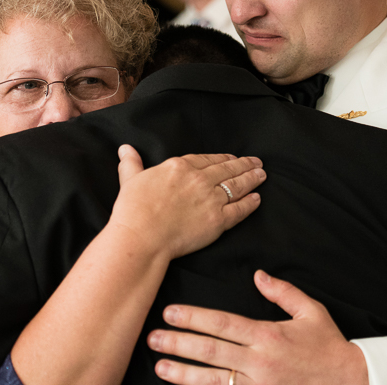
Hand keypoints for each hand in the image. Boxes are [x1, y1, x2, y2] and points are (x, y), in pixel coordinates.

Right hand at [112, 146, 264, 260]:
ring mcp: (211, 199)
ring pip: (237, 186)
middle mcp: (199, 179)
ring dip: (252, 179)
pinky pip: (239, 210)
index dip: (223, 158)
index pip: (208, 159)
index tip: (232, 158)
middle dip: (244, 165)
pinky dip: (250, 204)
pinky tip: (257, 199)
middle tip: (257, 163)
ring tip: (262, 175)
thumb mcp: (131, 180)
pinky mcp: (218, 221)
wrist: (142, 237)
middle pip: (227, 169)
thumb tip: (125, 149)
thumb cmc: (133, 210)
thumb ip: (132, 164)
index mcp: (180, 166)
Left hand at [148, 271, 368, 384]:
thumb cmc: (329, 347)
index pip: (222, 324)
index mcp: (268, 336)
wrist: (350, 383)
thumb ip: (283, 292)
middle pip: (210, 351)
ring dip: (183, 374)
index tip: (171, 313)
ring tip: (160, 365)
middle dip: (178, 343)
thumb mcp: (310, 312)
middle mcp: (259, 362)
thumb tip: (258, 275)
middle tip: (152, 337)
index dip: (194, 318)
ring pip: (212, 380)